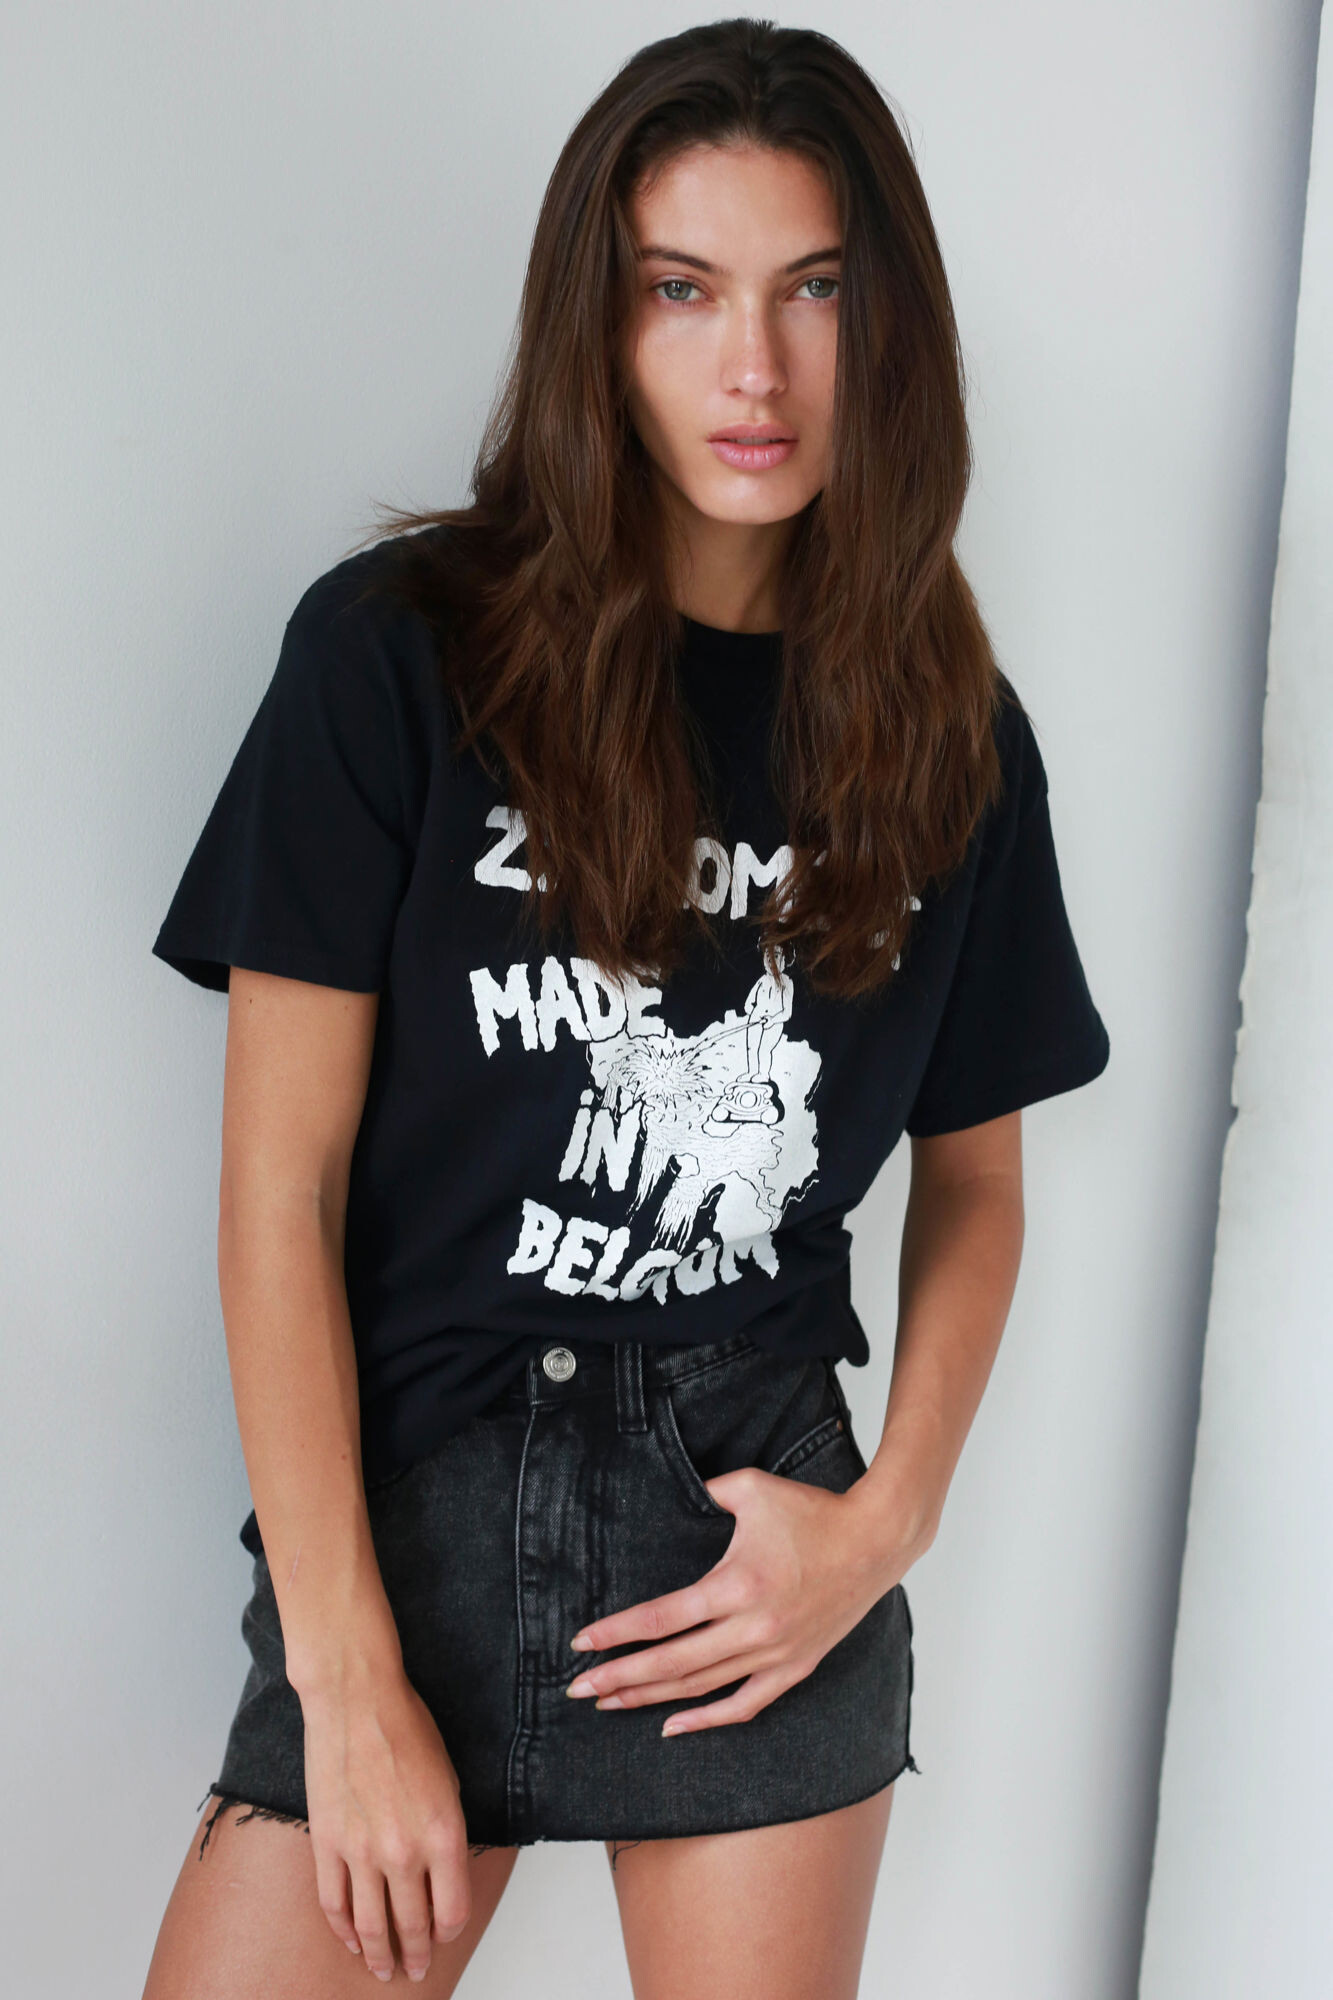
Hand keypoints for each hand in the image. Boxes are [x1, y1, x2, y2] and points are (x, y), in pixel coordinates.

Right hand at [299, 1661, 472, 1981]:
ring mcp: (361, 1851)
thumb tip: (442, 1875)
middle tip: (416, 1971)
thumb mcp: (449, 1781)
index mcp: (443, 1834)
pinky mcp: (327, 1844)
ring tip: (383, 1970)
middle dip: (416, 1954)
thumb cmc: (409, 1729)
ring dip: (378, 1955)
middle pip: (412, 1925)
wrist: (358, 1700)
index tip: (445, 1935)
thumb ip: (446, 1834)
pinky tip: (352, 1941)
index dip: (450, 1930)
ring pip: (370, 1925)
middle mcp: (404, 1851)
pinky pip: (334, 1903)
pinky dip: (344, 1930)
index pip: (452, 1909)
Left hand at [563, 1464, 902, 1734]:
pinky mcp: (794, 1668)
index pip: (661, 1619)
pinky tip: (672, 1726)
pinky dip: (707, 1720)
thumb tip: (677, 1494)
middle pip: (671, 1663)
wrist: (875, 1541)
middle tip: (578, 1689)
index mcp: (736, 1584)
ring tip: (611, 1703)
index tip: (581, 1645)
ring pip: (700, 1688)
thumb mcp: (752, 1487)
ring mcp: (775, 1654)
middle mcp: (752, 1627)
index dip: (617, 1634)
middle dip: (619, 1679)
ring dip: (652, 1699)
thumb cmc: (813, 1511)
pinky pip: (745, 1704)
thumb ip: (706, 1492)